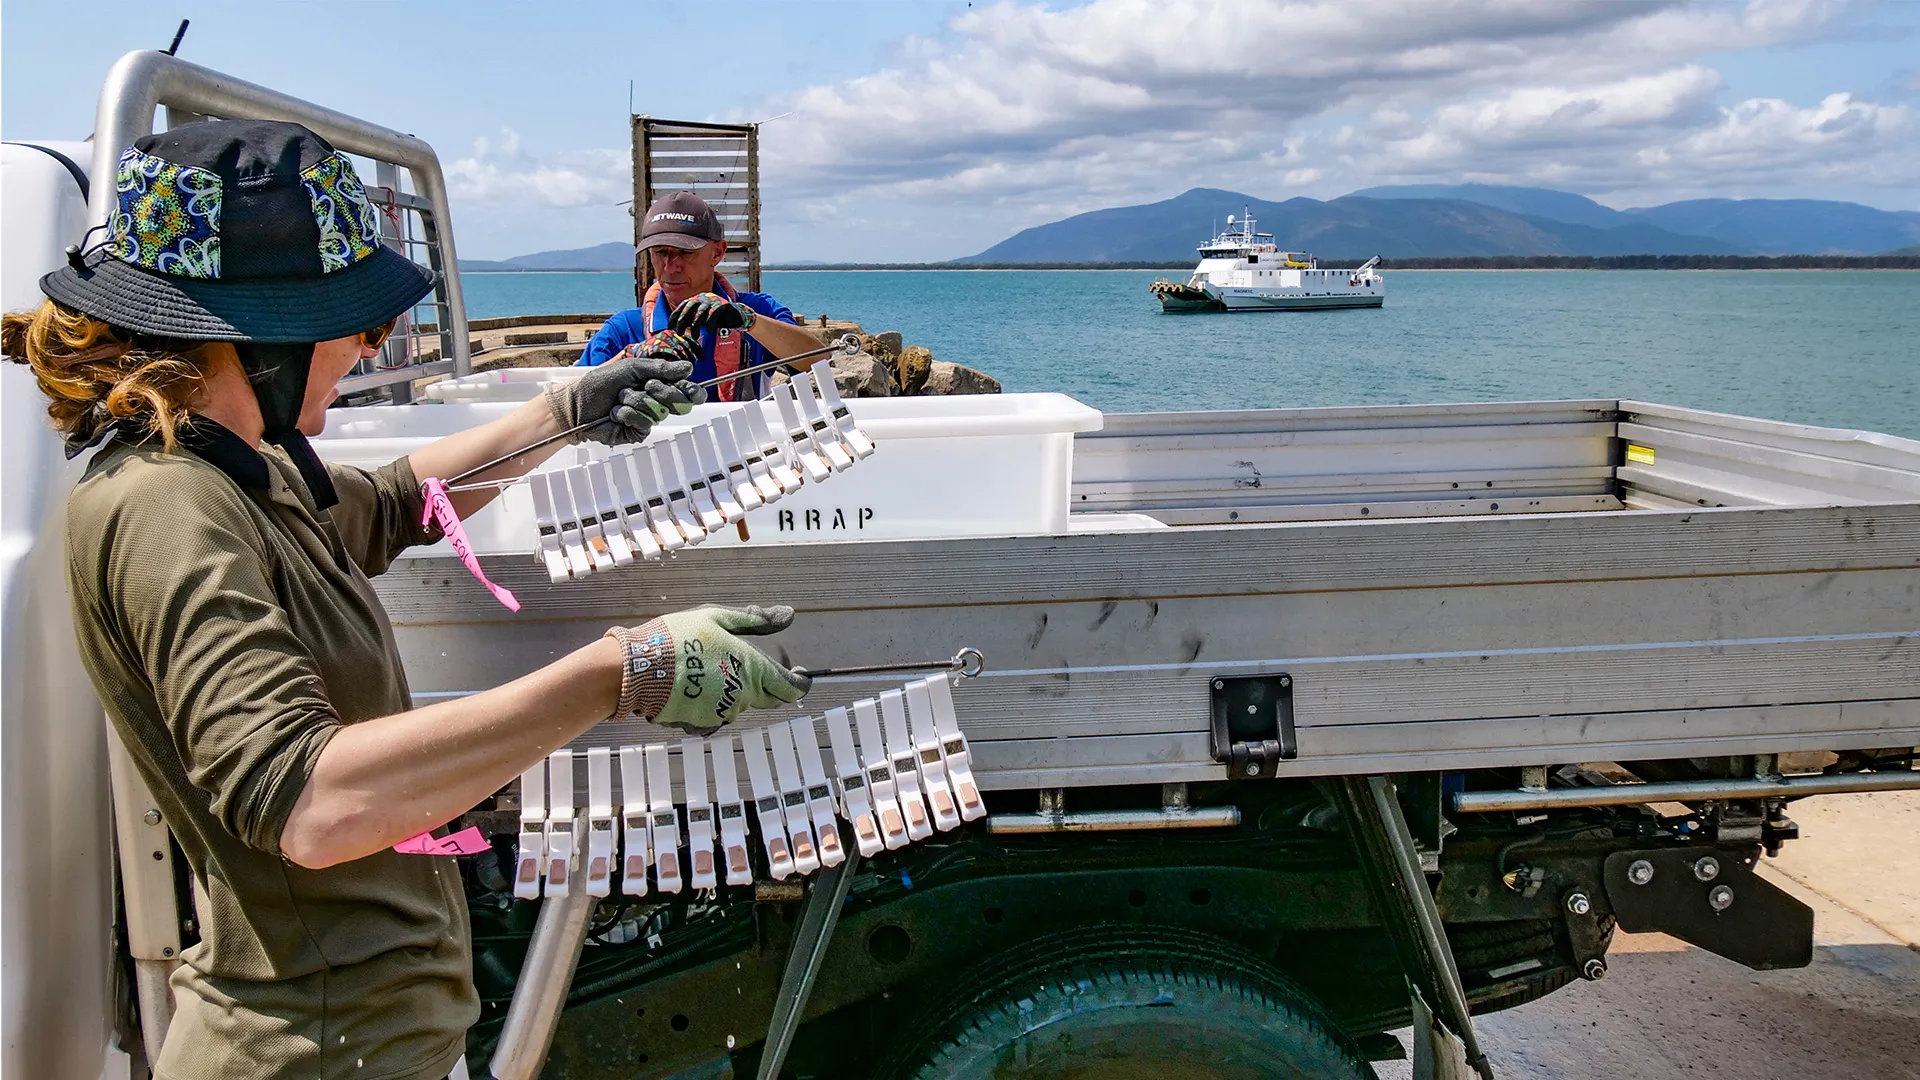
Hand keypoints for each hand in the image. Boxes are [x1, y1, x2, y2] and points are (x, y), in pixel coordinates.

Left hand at [548, 334, 706, 445]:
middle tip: (645, 385)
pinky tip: (616, 413)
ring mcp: (647, 418)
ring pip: (659, 412)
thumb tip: (688, 368)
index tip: (690, 389)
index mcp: (657, 384)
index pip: (686, 391)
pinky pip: (644, 423)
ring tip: (620, 398)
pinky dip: (628, 414)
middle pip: (680, 403)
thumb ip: (660, 368)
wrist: (577, 403)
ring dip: (636, 401)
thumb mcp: (631, 367)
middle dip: (662, 391)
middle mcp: (656, 402)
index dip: (693, 391)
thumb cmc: (600, 383)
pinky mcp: (637, 433)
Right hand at [608, 605, 811, 732]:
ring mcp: (723, 712)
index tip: (801, 676)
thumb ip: (756, 620)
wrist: (638, 667)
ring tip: (705, 669)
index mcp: (752, 667)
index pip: (790, 687)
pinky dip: (711, 702)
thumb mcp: (718, 618)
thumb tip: (789, 615)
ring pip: (739, 705)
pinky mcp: (703, 723)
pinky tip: (693, 685)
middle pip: (766, 697)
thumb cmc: (678, 636)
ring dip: (732, 691)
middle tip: (741, 665)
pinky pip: (716, 715)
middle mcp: (743, 694)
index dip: (800, 684)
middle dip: (763, 684)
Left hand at [669, 292, 755, 333]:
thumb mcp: (702, 319)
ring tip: (694, 336)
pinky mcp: (722, 305)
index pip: (683, 305)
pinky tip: (708, 332)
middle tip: (679, 332)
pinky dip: (710, 324)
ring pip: (700, 312)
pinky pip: (713, 315)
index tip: (670, 326)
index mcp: (697, 298)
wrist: (737, 316)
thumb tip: (679, 327)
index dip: (675, 315)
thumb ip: (692, 320)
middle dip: (682, 321)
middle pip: (689, 307)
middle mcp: (704, 297)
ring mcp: (713, 300)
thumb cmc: (718, 318)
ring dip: (696, 326)